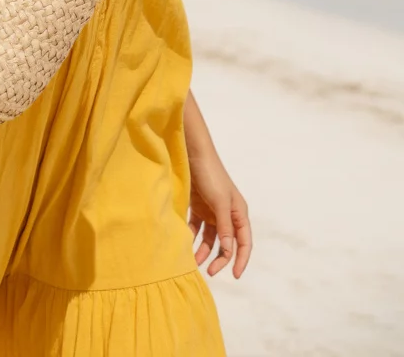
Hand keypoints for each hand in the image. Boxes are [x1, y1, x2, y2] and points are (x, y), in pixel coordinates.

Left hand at [188, 145, 251, 279]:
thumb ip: (224, 227)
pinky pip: (197, 229)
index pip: (244, 242)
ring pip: (211, 238)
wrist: (193, 155)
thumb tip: (228, 251)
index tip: (234, 275)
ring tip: (194, 262)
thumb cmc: (211, 176)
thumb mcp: (220, 202)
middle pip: (227, 243)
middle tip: (209, 272)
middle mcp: (228, 214)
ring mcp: (213, 211)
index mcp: (239, 213)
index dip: (241, 259)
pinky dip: (192, 237)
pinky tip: (186, 244)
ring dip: (203, 250)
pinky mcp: (199, 208)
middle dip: (220, 259)